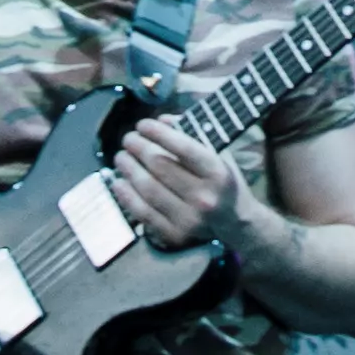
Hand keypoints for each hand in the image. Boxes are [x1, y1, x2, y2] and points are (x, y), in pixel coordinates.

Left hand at [108, 120, 244, 252]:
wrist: (235, 221)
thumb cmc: (222, 180)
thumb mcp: (217, 153)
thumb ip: (191, 134)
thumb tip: (162, 121)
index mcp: (218, 173)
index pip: (183, 147)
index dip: (158, 133)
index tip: (142, 124)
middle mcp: (205, 197)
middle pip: (160, 166)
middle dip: (138, 148)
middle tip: (128, 139)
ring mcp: (190, 218)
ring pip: (148, 189)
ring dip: (129, 169)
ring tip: (121, 157)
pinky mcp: (176, 234)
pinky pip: (144, 212)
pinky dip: (127, 196)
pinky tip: (119, 182)